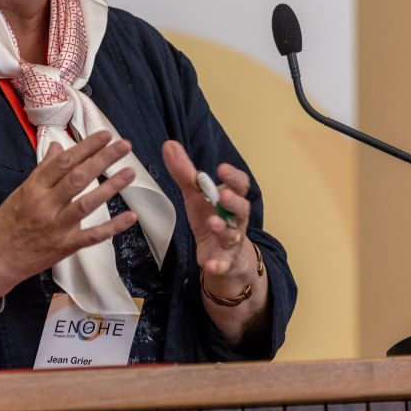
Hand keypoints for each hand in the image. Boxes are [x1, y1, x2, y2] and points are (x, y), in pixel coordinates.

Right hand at [0, 131, 137, 297]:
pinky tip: (130, 216)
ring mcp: (56, 227)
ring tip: (129, 172)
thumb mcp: (21, 191)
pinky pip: (92, 236)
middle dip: (103, 159)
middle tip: (124, 145)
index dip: (86, 147)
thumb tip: (58, 147)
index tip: (105, 135)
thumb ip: (43, 169)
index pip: (64, 162)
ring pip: (87, 204)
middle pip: (78, 178)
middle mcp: (46, 205)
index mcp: (34, 188)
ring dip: (111, 187)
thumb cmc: (6, 224)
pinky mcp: (64, 247)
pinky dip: (113, 227)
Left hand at [162, 140, 259, 296]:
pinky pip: (223, 263)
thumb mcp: (196, 196)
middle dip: (233, 201)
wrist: (222, 254)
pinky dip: (218, 264)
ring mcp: (231, 240)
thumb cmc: (211, 217)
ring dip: (224, 228)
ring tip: (213, 222)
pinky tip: (210, 265)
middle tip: (222, 194)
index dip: (233, 177)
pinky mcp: (224, 260)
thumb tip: (169, 144)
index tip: (221, 168)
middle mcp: (236, 219)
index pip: (239, 185)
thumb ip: (184, 172)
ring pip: (232, 234)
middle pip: (242, 208)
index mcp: (230, 198)